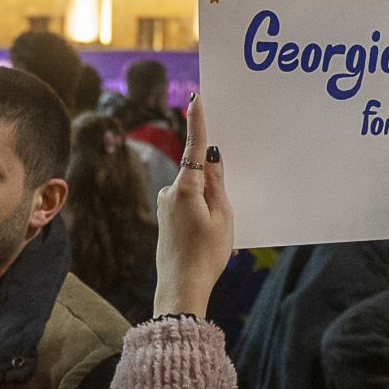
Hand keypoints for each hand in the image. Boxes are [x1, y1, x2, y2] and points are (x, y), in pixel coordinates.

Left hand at [154, 94, 233, 316]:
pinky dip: (202, 216)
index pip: (194, 148)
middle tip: (221, 222)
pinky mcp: (165, 217)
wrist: (181, 288)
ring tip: (216, 240)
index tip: (196, 100)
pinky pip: (188, 205)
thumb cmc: (206, 255)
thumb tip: (211, 155)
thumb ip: (217, 183)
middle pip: (198, 175)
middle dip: (215, 189)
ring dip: (210, 207)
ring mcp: (165, 205)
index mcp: (185, 188)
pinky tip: (208, 242)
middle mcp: (170, 192)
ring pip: (195, 193)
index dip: (197, 123)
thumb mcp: (222, 217)